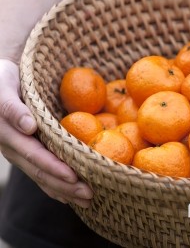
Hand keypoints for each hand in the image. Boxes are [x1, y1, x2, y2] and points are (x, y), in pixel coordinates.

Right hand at [0, 59, 92, 207]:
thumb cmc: (2, 80)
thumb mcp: (4, 89)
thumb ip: (14, 109)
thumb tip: (29, 127)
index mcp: (8, 134)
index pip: (34, 155)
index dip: (53, 167)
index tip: (73, 178)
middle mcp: (13, 148)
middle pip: (40, 171)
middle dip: (65, 186)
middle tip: (89, 195)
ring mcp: (19, 153)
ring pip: (41, 176)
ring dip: (64, 190)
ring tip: (87, 200)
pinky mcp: (25, 152)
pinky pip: (40, 172)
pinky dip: (55, 186)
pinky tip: (70, 196)